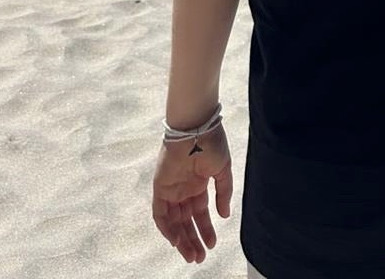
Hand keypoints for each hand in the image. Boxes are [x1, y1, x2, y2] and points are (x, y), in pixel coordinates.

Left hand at [151, 124, 232, 263]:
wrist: (196, 127)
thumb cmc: (211, 143)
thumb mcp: (223, 170)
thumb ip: (223, 193)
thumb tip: (224, 215)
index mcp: (198, 184)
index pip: (200, 213)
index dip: (206, 229)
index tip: (213, 244)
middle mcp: (183, 189)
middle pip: (186, 221)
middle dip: (193, 240)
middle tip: (200, 257)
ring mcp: (171, 189)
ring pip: (174, 221)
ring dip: (181, 239)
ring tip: (192, 254)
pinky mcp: (160, 188)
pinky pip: (160, 214)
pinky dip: (166, 228)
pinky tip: (176, 241)